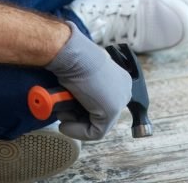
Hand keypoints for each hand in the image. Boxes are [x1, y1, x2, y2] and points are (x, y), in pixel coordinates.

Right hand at [45, 22, 131, 140]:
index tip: (68, 108)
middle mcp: (123, 89)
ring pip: (98, 125)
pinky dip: (77, 131)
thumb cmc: (71, 56)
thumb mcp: (81, 72)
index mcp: (119, 78)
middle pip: (102, 114)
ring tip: (63, 116)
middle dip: (80, 117)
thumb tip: (74, 103)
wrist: (72, 54)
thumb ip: (84, 88)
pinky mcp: (111, 112)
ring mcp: (119, 101)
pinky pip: (94, 132)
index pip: (103, 101)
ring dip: (76, 124)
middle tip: (65, 113)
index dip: (84, 108)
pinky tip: (65, 125)